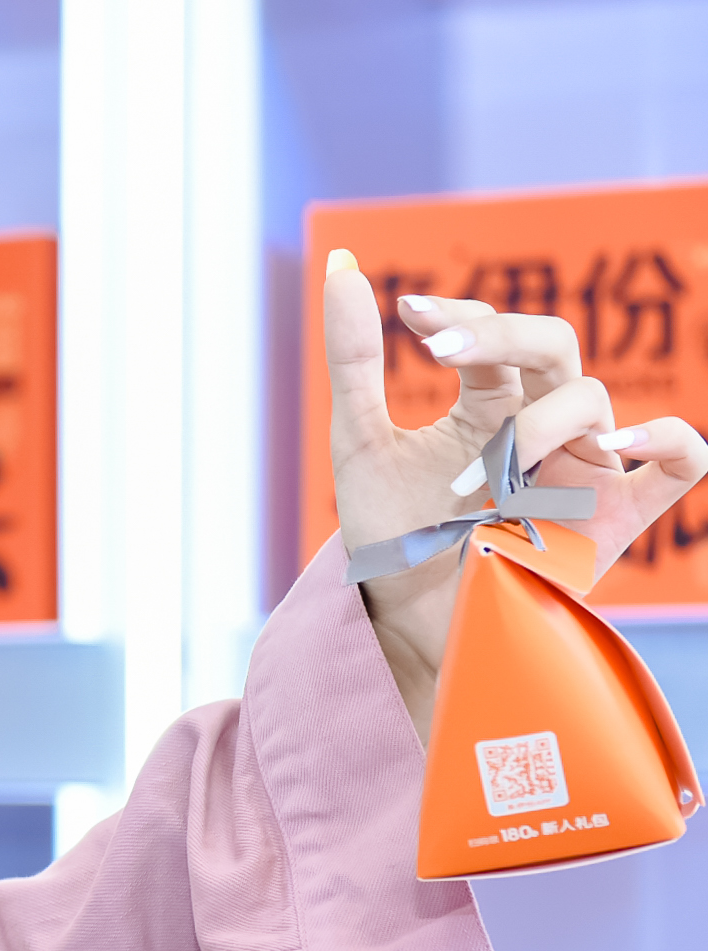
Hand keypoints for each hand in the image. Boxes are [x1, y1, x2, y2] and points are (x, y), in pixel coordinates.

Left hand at [322, 250, 707, 740]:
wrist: (410, 627)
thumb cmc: (391, 536)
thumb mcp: (360, 442)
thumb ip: (354, 358)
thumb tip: (338, 261)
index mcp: (491, 406)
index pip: (496, 335)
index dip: (462, 315)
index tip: (410, 313)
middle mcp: (544, 429)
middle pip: (554, 349)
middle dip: (501, 338)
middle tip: (437, 357)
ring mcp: (585, 469)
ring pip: (595, 403)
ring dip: (531, 427)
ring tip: (475, 480)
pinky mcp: (618, 518)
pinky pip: (682, 462)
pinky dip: (667, 440)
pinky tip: (620, 444)